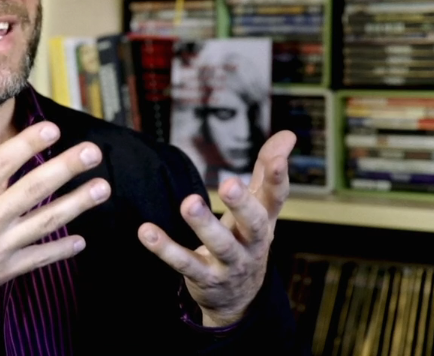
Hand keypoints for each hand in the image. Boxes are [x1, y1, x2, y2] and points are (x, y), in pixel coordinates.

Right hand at [0, 122, 110, 338]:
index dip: (27, 144)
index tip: (52, 127)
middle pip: (33, 190)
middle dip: (66, 168)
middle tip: (93, 152)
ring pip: (45, 222)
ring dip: (77, 204)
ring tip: (103, 187)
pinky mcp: (3, 272)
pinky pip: (39, 259)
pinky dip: (61, 250)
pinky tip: (82, 238)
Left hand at [138, 130, 295, 326]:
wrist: (238, 299)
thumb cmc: (247, 240)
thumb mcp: (260, 210)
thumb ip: (266, 173)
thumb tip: (287, 134)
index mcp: (265, 221)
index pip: (276, 199)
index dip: (279, 180)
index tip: (279, 160)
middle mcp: (252, 243)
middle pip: (253, 224)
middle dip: (242, 204)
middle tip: (228, 183)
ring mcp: (229, 264)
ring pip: (220, 246)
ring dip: (204, 225)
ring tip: (189, 203)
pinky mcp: (204, 278)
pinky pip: (184, 263)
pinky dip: (165, 248)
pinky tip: (146, 231)